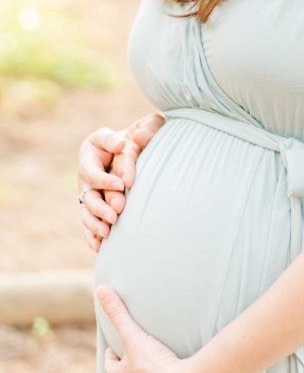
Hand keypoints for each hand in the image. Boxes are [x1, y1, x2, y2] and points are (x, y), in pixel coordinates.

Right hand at [78, 113, 164, 251]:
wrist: (139, 146)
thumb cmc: (143, 132)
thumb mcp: (146, 125)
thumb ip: (146, 128)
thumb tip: (140, 137)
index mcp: (92, 148)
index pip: (95, 167)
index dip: (106, 179)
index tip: (124, 184)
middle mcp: (87, 171)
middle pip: (88, 191)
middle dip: (101, 203)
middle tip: (118, 211)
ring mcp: (90, 189)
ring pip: (87, 209)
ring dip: (95, 221)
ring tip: (108, 231)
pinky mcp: (96, 204)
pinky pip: (89, 222)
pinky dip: (92, 234)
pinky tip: (98, 247)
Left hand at [97, 286, 191, 372]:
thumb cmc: (153, 365)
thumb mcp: (132, 335)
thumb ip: (118, 313)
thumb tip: (102, 291)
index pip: (110, 361)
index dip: (114, 348)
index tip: (119, 338)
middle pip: (125, 368)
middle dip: (130, 356)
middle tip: (138, 342)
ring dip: (145, 364)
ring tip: (154, 350)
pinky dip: (161, 370)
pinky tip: (169, 361)